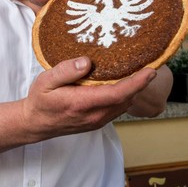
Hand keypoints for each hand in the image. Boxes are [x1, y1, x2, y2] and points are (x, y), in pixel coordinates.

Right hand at [22, 56, 157, 139]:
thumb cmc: (40, 100)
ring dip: (135, 89)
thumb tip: (87, 62)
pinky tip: (125, 82)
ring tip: (141, 71)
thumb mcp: (45, 81)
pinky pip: (118, 108)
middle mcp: (94, 115)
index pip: (117, 93)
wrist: (35, 123)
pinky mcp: (98, 121)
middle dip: (141, 83)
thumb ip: (66, 71)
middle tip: (152, 63)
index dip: (137, 83)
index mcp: (82, 103)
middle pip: (126, 99)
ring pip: (124, 104)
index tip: (151, 71)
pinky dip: (126, 95)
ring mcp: (97, 120)